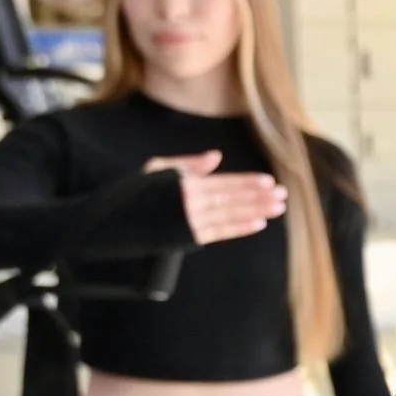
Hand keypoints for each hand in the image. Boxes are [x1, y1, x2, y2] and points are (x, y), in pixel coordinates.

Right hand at [144, 149, 285, 244]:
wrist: (113, 222)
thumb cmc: (136, 193)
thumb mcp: (158, 170)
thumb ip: (188, 164)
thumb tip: (216, 156)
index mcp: (185, 183)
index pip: (223, 182)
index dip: (246, 182)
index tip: (268, 182)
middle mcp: (190, 202)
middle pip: (231, 199)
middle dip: (258, 198)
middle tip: (282, 196)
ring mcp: (189, 221)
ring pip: (229, 215)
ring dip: (255, 212)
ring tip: (277, 209)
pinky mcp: (187, 238)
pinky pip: (219, 233)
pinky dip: (239, 229)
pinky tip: (258, 224)